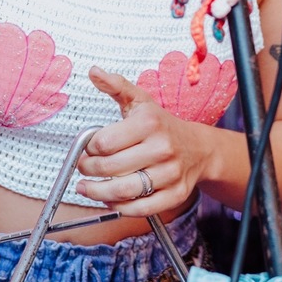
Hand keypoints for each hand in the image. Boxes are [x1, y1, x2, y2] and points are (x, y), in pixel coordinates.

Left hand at [75, 66, 205, 215]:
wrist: (198, 148)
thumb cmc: (161, 125)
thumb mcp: (140, 101)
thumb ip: (116, 86)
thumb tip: (94, 72)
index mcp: (149, 123)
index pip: (104, 143)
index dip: (88, 148)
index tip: (87, 149)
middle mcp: (162, 148)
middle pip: (109, 168)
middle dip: (88, 170)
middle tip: (83, 169)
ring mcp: (170, 174)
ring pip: (122, 192)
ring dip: (97, 193)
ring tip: (87, 188)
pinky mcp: (175, 195)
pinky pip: (141, 209)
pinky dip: (120, 208)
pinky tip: (111, 200)